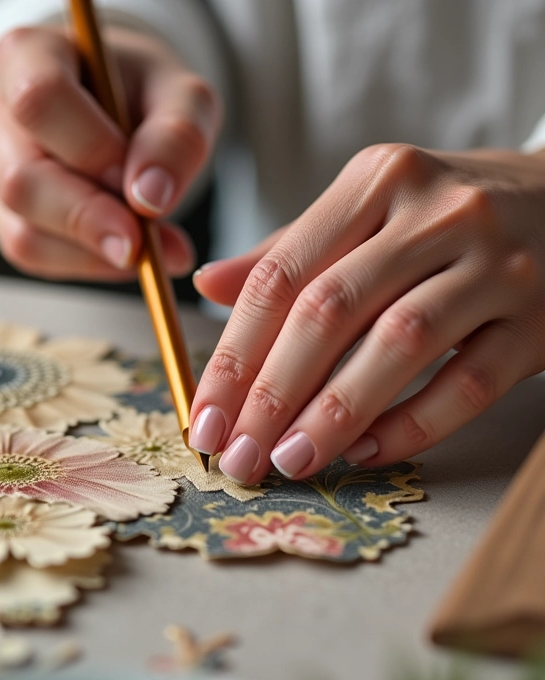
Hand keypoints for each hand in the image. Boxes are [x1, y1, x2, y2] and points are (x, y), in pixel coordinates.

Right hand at [0, 25, 220, 280]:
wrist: (110, 107)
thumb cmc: (139, 93)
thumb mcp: (181, 97)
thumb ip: (177, 137)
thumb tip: (150, 199)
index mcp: (25, 54)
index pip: (38, 101)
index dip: (93, 151)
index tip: (141, 185)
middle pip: (21, 181)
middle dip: (92, 220)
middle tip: (148, 244)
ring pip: (23, 232)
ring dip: (95, 252)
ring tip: (152, 248)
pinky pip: (34, 255)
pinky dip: (88, 263)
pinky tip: (126, 251)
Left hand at [190, 144, 544, 481]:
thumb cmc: (445, 217)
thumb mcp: (366, 211)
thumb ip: (289, 251)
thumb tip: (207, 285)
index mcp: (375, 181)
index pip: (281, 276)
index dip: (233, 356)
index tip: (203, 420)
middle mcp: (435, 212)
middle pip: (329, 311)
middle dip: (271, 395)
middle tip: (236, 456)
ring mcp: (495, 262)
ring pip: (398, 344)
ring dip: (334, 414)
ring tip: (289, 462)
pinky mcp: (540, 317)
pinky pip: (469, 381)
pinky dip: (413, 424)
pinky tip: (365, 453)